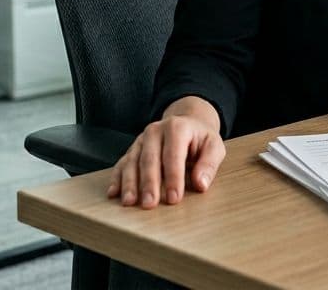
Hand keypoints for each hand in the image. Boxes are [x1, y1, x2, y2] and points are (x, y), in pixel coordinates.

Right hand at [107, 96, 224, 208]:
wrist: (187, 123)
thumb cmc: (200, 139)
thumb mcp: (214, 146)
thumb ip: (209, 164)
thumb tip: (201, 184)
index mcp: (177, 128)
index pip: (173, 155)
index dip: (173, 178)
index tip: (174, 198)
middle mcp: (155, 131)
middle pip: (149, 159)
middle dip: (149, 183)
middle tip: (149, 204)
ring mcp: (140, 140)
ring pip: (132, 162)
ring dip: (129, 183)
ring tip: (129, 202)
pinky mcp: (132, 150)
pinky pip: (122, 164)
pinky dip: (117, 179)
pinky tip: (113, 193)